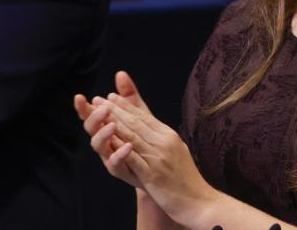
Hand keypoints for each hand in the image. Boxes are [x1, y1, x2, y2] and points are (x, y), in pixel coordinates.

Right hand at [74, 70, 146, 188]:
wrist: (161, 168)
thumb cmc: (145, 139)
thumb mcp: (140, 115)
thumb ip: (129, 96)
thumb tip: (120, 73)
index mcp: (107, 128)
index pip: (92, 116)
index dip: (84, 108)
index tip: (79, 97)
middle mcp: (105, 143)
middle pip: (92, 130)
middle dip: (95, 118)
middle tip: (103, 107)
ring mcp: (111, 158)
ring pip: (100, 147)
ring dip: (104, 135)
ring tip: (112, 125)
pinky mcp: (122, 171)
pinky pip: (116, 164)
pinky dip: (120, 154)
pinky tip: (128, 145)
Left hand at [91, 76, 221, 224]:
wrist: (197, 199)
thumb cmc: (186, 178)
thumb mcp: (177, 151)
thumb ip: (164, 138)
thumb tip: (152, 128)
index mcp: (170, 136)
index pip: (144, 117)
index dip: (126, 106)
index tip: (111, 96)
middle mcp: (165, 142)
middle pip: (136, 122)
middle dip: (116, 109)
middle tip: (99, 99)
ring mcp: (159, 157)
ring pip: (132, 136)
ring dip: (113, 123)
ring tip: (99, 113)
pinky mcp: (153, 174)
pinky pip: (133, 157)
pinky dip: (120, 147)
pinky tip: (109, 139)